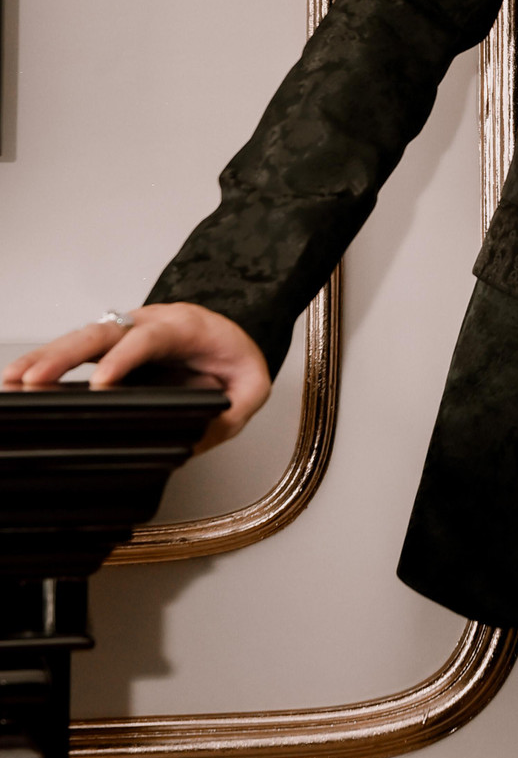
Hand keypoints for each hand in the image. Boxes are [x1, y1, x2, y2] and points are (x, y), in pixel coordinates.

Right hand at [2, 304, 271, 452]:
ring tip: (11, 381)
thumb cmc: (235, 355)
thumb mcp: (253, 382)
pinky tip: (18, 379)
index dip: (124, 358)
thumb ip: (237, 408)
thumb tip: (204, 436)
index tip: (101, 382)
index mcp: (185, 326)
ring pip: (80, 337)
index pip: (149, 338)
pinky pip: (76, 348)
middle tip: (34, 380)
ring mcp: (127, 330)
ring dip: (44, 358)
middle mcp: (149, 322)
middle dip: (65, 356)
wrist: (234, 329)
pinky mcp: (112, 345)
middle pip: (102, 332)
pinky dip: (46, 362)